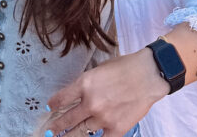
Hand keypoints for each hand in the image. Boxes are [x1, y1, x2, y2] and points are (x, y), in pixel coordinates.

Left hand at [45, 46, 169, 136]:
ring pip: (80, 132)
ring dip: (70, 136)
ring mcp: (103, 118)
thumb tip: (77, 95)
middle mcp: (90, 103)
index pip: (62, 99)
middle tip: (49, 132)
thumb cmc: (125, 68)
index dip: (54, 105)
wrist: (148, 76)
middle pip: (67, 119)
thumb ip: (87, 84)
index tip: (50, 108)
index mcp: (85, 84)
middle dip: (56, 127)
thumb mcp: (99, 70)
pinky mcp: (115, 129)